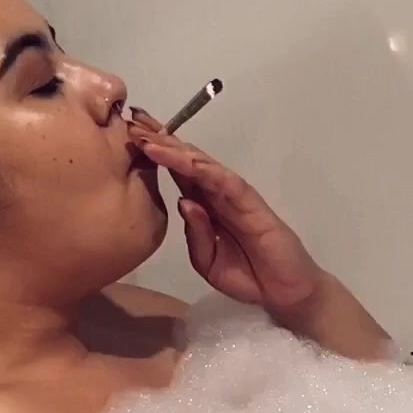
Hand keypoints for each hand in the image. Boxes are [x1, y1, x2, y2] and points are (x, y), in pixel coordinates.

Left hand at [128, 109, 327, 313]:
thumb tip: (183, 203)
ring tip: (149, 135)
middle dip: (160, 139)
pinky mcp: (250, 201)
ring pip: (201, 164)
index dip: (154, 154)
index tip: (128, 137)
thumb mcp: (208, 262)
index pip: (176, 173)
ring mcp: (233, 195)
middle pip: (185, 160)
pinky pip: (224, 180)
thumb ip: (196, 236)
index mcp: (204, 206)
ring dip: (174, 149)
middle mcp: (216, 194)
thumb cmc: (247, 277)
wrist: (284, 291)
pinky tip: (182, 158)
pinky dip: (203, 168)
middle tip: (133, 120)